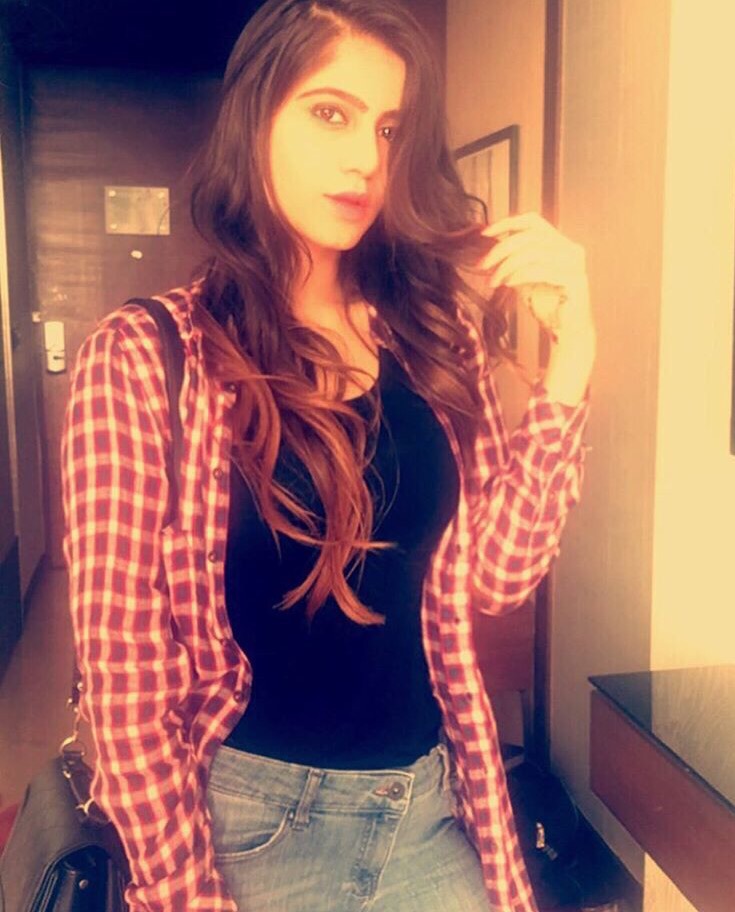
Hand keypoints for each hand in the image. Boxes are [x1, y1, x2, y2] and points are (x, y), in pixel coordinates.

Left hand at [478, 211, 595, 403]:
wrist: (564, 333)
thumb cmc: (546, 305)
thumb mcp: (524, 277)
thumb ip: (513, 259)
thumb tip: (489, 244)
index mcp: (560, 243)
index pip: (533, 221)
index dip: (507, 223)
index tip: (484, 233)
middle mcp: (571, 249)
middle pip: (529, 236)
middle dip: (501, 249)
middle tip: (482, 265)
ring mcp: (575, 263)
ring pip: (534, 252)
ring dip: (507, 265)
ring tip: (493, 281)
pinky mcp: (575, 280)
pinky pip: (541, 270)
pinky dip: (520, 275)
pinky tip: (508, 283)